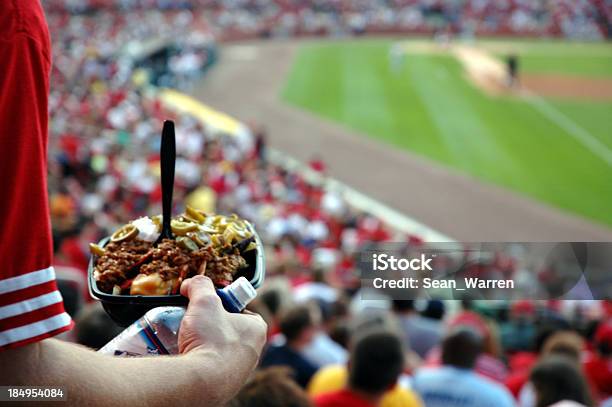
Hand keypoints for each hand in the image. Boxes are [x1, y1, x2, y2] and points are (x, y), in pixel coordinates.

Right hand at [178, 276, 266, 400]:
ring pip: (219, 350)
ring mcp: (240, 371)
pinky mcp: (226, 386)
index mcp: (256, 329)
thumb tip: (192, 283)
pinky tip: (189, 359)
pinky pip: (212, 368)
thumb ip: (200, 285)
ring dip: (204, 345)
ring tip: (187, 341)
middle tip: (192, 323)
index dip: (221, 305)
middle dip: (209, 326)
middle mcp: (253, 352)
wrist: (200, 382)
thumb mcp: (205, 301)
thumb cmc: (210, 340)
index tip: (205, 307)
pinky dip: (200, 362)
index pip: (239, 309)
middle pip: (227, 330)